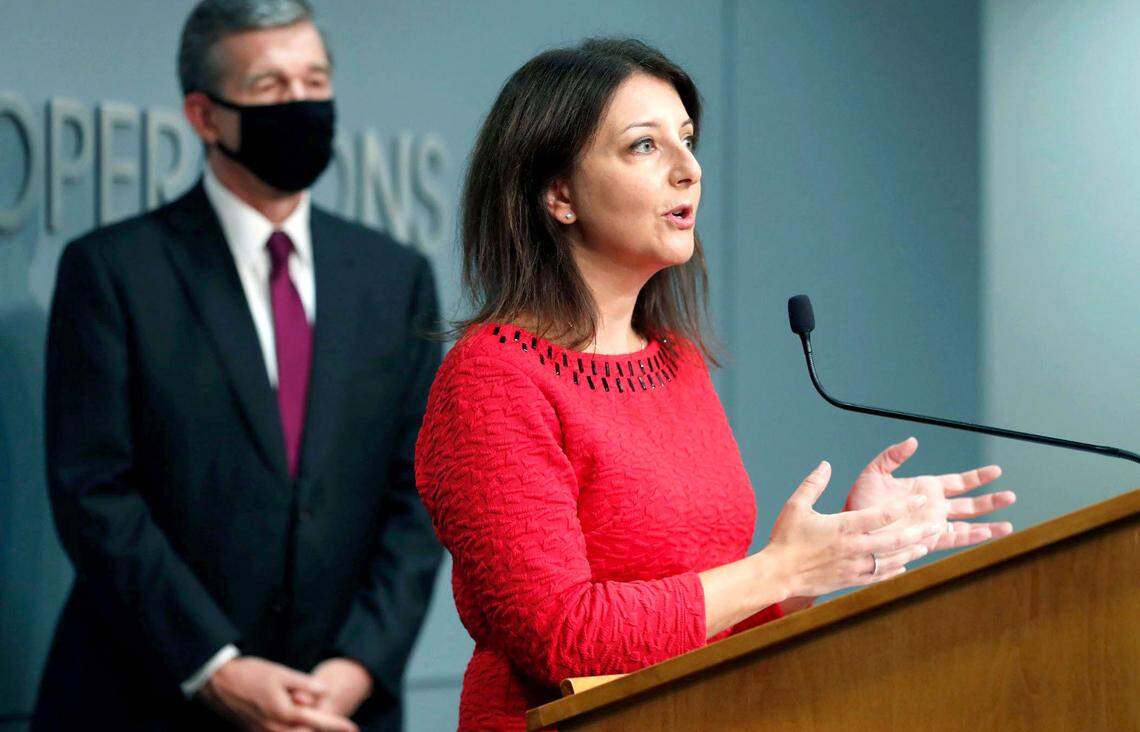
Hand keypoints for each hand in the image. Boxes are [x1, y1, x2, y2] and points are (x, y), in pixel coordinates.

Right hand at [199, 656, 358, 731]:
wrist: (218, 682)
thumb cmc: (251, 674)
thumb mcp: (282, 673)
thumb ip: (305, 684)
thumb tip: (325, 692)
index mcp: (284, 713)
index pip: (318, 723)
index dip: (338, 726)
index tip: (353, 728)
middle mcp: (274, 729)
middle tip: (340, 728)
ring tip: (317, 725)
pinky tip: (296, 726)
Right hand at [765, 461, 943, 597]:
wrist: (778, 573)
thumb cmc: (785, 538)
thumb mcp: (796, 506)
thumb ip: (813, 484)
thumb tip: (826, 465)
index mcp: (842, 527)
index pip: (880, 515)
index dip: (903, 506)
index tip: (920, 498)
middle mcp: (853, 547)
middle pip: (893, 541)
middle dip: (917, 533)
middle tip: (936, 526)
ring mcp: (853, 566)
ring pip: (890, 560)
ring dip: (910, 552)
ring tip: (926, 545)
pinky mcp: (850, 580)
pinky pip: (878, 576)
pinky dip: (893, 570)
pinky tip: (903, 566)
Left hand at [845, 437, 1015, 551]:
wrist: (852, 527)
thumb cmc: (859, 501)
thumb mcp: (875, 472)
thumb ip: (893, 456)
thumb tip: (913, 441)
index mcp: (924, 487)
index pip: (958, 482)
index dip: (977, 477)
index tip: (997, 471)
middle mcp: (932, 506)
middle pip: (969, 503)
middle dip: (990, 500)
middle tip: (1011, 496)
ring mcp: (932, 524)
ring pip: (967, 523)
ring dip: (988, 522)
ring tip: (1009, 524)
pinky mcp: (927, 539)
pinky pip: (953, 538)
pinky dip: (971, 536)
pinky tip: (987, 533)